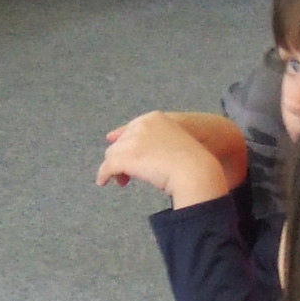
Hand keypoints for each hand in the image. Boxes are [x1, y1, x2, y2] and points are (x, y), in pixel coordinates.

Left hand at [95, 112, 232, 206]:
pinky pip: (108, 166)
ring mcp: (134, 141)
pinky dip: (104, 174)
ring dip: (115, 167)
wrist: (195, 171)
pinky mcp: (128, 157)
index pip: (132, 128)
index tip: (123, 153)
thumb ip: (154, 138)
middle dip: (122, 156)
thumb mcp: (175, 142)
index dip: (126, 141)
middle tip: (128, 172)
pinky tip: (104, 182)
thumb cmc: (192, 160)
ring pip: (113, 153)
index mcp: (156, 118)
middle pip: (122, 141)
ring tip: (123, 181)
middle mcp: (142, 125)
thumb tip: (129, 140)